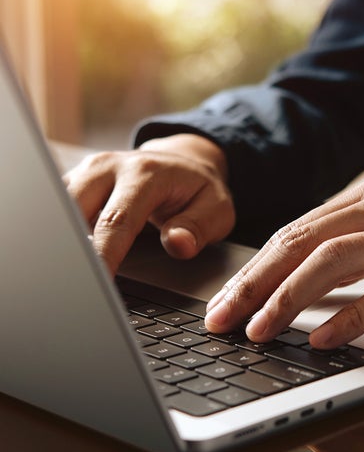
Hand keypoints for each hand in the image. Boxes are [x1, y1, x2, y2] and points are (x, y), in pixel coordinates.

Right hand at [64, 133, 234, 274]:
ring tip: (73, 274)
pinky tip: (70, 259)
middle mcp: (110, 167)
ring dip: (65, 241)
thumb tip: (178, 244)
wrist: (184, 165)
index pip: (117, 220)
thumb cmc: (198, 191)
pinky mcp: (76, 181)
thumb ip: (198, 228)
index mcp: (145, 173)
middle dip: (73, 249)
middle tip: (78, 287)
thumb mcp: (216, 209)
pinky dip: (62, 234)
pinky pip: (59, 209)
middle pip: (74, 210)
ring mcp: (88, 172)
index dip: (104, 255)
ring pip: (60, 209)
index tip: (99, 283)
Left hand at [205, 176, 363, 347]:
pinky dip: (350, 317)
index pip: (297, 232)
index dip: (255, 269)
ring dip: (289, 299)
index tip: (226, 302)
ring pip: (335, 262)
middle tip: (223, 318)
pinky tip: (322, 340)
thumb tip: (298, 284)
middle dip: (256, 284)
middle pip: (303, 242)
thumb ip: (353, 251)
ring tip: (260, 332)